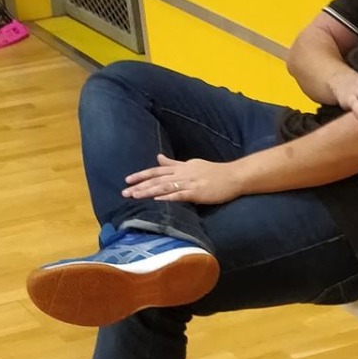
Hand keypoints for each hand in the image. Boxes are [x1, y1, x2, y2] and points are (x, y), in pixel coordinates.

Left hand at [122, 153, 236, 205]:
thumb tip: (158, 158)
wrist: (233, 176)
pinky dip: (168, 197)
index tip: (127, 180)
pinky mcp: (197, 192)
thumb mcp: (191, 164)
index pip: (156, 171)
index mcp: (180, 168)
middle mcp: (182, 173)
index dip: (141, 175)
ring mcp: (189, 183)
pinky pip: (180, 195)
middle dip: (139, 185)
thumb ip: (174, 164)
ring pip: (164, 187)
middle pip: (157, 179)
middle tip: (124, 192)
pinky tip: (157, 200)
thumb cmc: (214, 172)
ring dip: (148, 191)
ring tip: (135, 196)